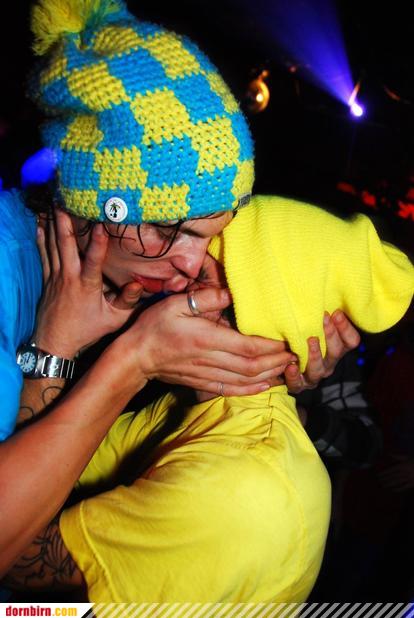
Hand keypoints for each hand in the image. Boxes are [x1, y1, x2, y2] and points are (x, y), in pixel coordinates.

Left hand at [34, 209, 142, 357]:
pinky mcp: (48, 280)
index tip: (100, 224)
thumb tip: (138, 284)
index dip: (98, 242)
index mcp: (87, 285)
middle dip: (65, 222)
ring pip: (53, 246)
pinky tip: (41, 225)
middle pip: (66, 245)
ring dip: (53, 225)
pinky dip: (42, 239)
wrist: (55, 342)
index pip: (94, 260)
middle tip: (64, 201)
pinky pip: (44, 255)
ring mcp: (56, 277)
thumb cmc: (87, 331)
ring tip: (52, 205)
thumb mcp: (113, 320)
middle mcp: (70, 277)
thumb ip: (127, 301)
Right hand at [114, 287, 296, 395]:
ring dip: (269, 375)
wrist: (134, 358)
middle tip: (295, 353)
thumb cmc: (153, 327)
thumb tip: (231, 293)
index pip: (247, 346)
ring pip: (245, 380)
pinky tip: (266, 385)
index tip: (288, 340)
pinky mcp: (202, 383)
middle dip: (277, 361)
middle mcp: (209, 360)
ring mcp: (206, 374)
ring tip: (287, 367)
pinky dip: (252, 389)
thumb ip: (205, 299)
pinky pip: (232, 389)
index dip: (271, 346)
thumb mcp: (175, 303)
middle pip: (252, 366)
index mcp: (206, 339)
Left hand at [285, 310, 360, 392]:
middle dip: (331, 334)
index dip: (345, 328)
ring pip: (319, 369)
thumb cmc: (298, 339)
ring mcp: (313, 376)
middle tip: (323, 318)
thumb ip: (321, 317)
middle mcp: (328, 363)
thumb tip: (326, 301)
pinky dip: (294, 376)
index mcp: (336, 349)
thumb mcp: (312, 327)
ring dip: (315, 355)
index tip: (336, 312)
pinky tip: (290, 365)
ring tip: (311, 341)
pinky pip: (297, 384)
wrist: (281, 366)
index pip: (351, 341)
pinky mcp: (297, 385)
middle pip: (336, 352)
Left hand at [378, 455, 413, 492]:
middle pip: (393, 476)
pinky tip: (393, 490)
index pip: (391, 470)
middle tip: (378, 481)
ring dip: (389, 484)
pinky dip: (398, 489)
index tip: (378, 474)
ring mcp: (409, 479)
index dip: (384, 472)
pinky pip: (405, 487)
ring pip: (397, 482)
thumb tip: (388, 454)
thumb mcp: (408, 457)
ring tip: (382, 486)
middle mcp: (405, 473)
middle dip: (385, 479)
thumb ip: (398, 456)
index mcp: (403, 465)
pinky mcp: (413, 484)